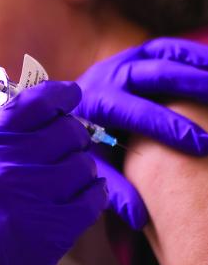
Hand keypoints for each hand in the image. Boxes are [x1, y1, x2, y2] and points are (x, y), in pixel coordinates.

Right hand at [0, 81, 106, 264]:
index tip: (72, 94)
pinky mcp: (52, 228)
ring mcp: (31, 198)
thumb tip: (50, 104)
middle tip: (69, 146)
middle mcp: (7, 166)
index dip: (60, 94)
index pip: (33, 103)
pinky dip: (93, 195)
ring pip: (84, 165)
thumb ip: (7, 132)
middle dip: (74, 136)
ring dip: (82, 169)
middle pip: (67, 131)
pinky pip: (93, 198)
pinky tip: (80, 197)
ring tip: (67, 179)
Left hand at [74, 37, 207, 228]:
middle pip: (149, 75)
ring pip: (160, 56)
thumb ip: (114, 187)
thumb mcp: (94, 165)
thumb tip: (139, 217)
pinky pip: (165, 47)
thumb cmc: (86, 144)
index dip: (166, 126)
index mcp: (93, 104)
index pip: (131, 111)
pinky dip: (190, 53)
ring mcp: (120, 61)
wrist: (69, 111)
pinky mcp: (134, 53)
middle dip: (188, 88)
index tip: (201, 145)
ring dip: (194, 67)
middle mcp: (105, 77)